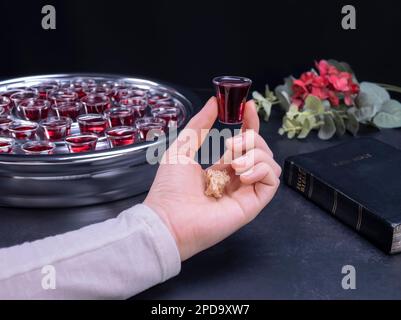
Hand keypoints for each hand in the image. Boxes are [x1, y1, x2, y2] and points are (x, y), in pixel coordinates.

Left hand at [144, 97, 281, 260]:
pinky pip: (272, 180)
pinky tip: (241, 174)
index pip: (245, 143)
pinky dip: (261, 169)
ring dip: (255, 154)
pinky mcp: (253, 204)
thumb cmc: (170, 187)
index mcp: (222, 168)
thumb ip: (199, 124)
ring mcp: (246, 191)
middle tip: (229, 146)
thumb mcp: (182, 147)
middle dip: (250, 138)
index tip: (247, 106)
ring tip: (232, 163)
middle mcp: (237, 178)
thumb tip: (214, 101)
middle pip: (260, 149)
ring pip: (270, 162)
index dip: (249, 123)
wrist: (168, 219)